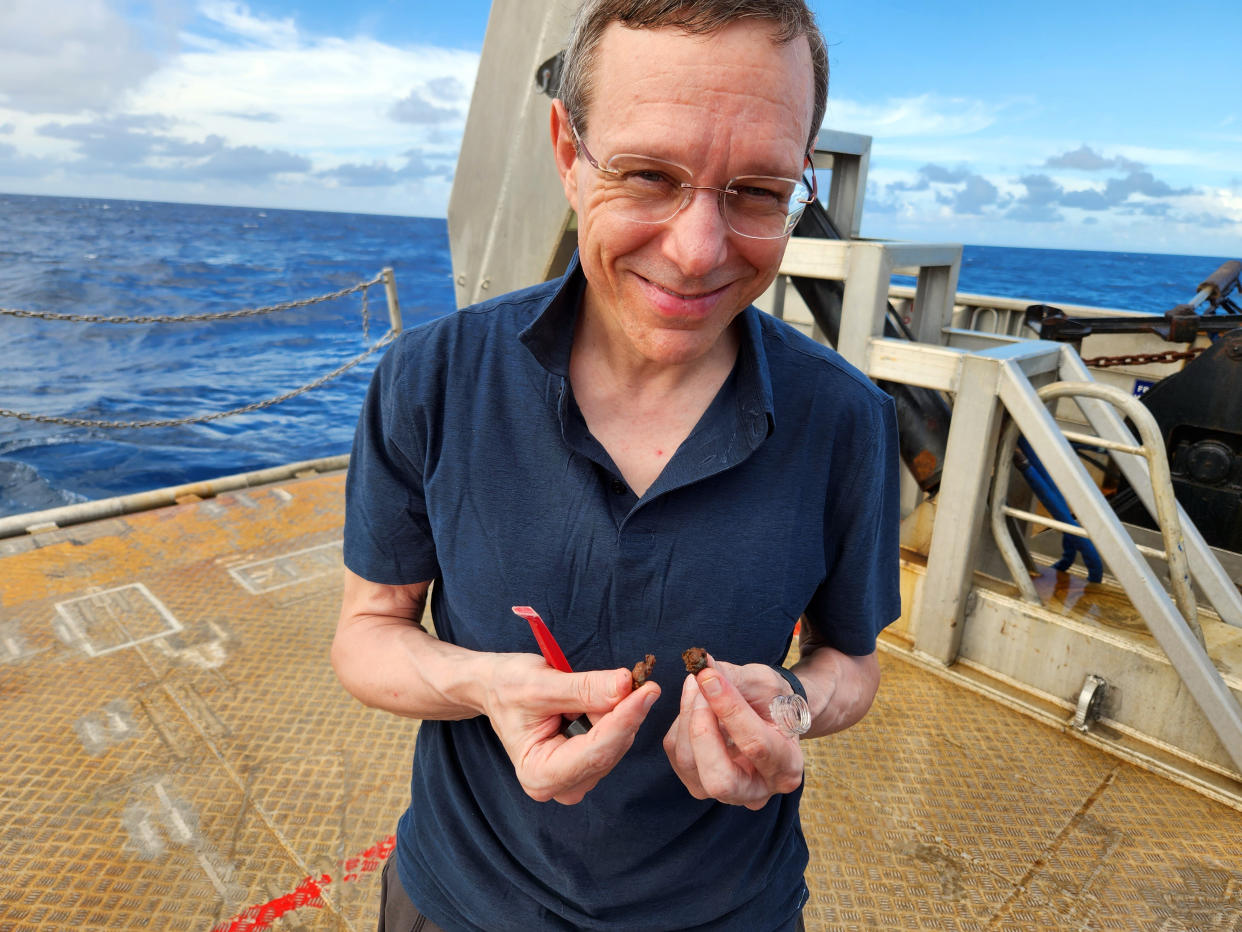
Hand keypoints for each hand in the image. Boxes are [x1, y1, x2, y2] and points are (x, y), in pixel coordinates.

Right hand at [480, 653, 660, 804]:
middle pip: (610, 748)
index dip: (625, 718)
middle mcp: (560, 786)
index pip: (596, 750)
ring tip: (593, 687)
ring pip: (616, 743)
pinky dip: (615, 714)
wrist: (495, 689)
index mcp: (539, 774)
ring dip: (617, 711)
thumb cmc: (507, 687)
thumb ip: (585, 688)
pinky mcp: (587, 766)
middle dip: (624, 712)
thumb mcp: (541, 683)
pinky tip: (597, 699)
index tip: (648, 689)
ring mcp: (576, 779)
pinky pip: (614, 738)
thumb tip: (626, 684)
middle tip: (633, 676)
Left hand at [662, 657, 803, 809]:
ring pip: (689, 763)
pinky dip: (680, 721)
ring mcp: (724, 793)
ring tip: (697, 683)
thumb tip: (703, 665)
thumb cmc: (772, 700)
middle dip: (701, 729)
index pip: (755, 745)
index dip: (729, 708)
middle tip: (699, 686)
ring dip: (687, 716)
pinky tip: (694, 700)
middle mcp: (757, 791)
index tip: (708, 676)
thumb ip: (736, 679)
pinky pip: (676, 753)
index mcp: (786, 768)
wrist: (768, 717)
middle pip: (718, 779)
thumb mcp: (764, 684)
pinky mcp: (697, 781)